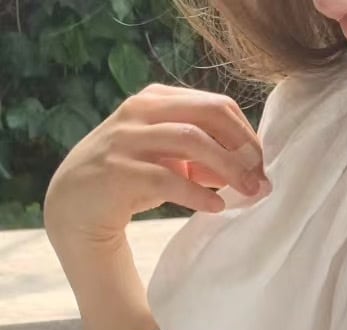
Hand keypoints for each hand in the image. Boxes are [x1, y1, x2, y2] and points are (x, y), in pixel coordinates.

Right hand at [44, 83, 268, 260]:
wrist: (79, 202)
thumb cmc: (134, 177)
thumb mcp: (172, 159)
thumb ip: (206, 158)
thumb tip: (253, 170)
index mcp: (158, 99)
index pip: (215, 105)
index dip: (246, 134)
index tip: (263, 163)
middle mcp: (142, 111)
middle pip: (208, 114)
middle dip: (242, 146)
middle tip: (262, 177)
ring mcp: (128, 138)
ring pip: (191, 139)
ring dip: (228, 167)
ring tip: (249, 192)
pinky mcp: (120, 170)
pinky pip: (168, 178)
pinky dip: (197, 193)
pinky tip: (215, 208)